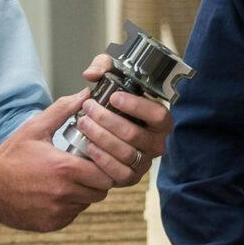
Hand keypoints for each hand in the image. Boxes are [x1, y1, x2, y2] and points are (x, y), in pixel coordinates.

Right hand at [0, 94, 113, 232]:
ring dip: (84, 192)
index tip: (95, 158)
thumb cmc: (10, 156)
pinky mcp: (51, 224)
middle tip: (85, 169)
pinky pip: (72, 215)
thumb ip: (63, 110)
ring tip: (69, 180)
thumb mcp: (35, 128)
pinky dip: (70, 205)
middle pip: (101, 191)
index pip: (106, 173)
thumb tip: (85, 94)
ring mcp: (58, 212)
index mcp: (64, 169)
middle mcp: (64, 193)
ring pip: (87, 203)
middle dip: (98, 180)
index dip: (105, 165)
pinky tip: (56, 193)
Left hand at [61, 53, 174, 189]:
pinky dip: (102, 160)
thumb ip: (103, 66)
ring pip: (126, 153)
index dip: (137, 107)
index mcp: (159, 120)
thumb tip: (92, 74)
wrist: (105, 133)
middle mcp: (156, 143)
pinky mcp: (131, 178)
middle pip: (135, 135)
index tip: (114, 97)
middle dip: (108, 120)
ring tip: (84, 124)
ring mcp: (145, 162)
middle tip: (89, 109)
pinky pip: (120, 173)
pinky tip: (89, 146)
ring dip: (101, 138)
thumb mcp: (111, 78)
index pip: (158, 115)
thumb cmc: (113, 104)